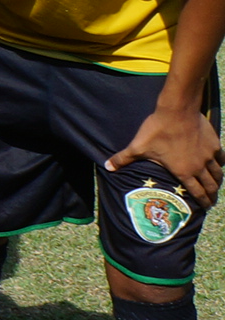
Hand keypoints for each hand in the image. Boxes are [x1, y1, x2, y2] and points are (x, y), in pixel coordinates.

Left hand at [109, 104, 223, 209]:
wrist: (177, 111)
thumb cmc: (157, 130)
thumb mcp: (138, 146)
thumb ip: (123, 159)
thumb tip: (106, 167)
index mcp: (184, 171)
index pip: (197, 192)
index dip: (203, 202)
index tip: (206, 208)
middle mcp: (199, 166)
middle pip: (211, 185)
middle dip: (212, 195)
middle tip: (212, 201)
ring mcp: (209, 155)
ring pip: (218, 173)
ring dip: (217, 181)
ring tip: (216, 186)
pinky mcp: (214, 143)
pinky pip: (221, 158)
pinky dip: (220, 164)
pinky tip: (219, 165)